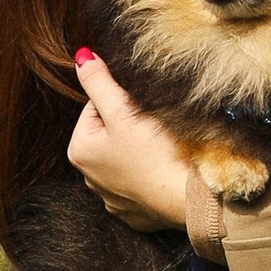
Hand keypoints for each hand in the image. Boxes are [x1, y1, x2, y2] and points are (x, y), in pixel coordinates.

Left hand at [67, 52, 194, 229]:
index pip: (96, 107)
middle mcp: (89, 179)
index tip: (142, 113)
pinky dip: (152, 176)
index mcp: (80, 152)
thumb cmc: (157, 155)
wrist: (191, 201)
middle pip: (111, 133)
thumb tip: (81, 57)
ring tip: (162, 151)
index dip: (123, 103)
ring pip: (127, 157)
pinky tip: (164, 172)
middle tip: (155, 131)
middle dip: (131, 127)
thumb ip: (99, 82)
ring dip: (142, 150)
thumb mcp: (123, 112)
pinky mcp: (136, 212)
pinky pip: (142, 184)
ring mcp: (113, 199)